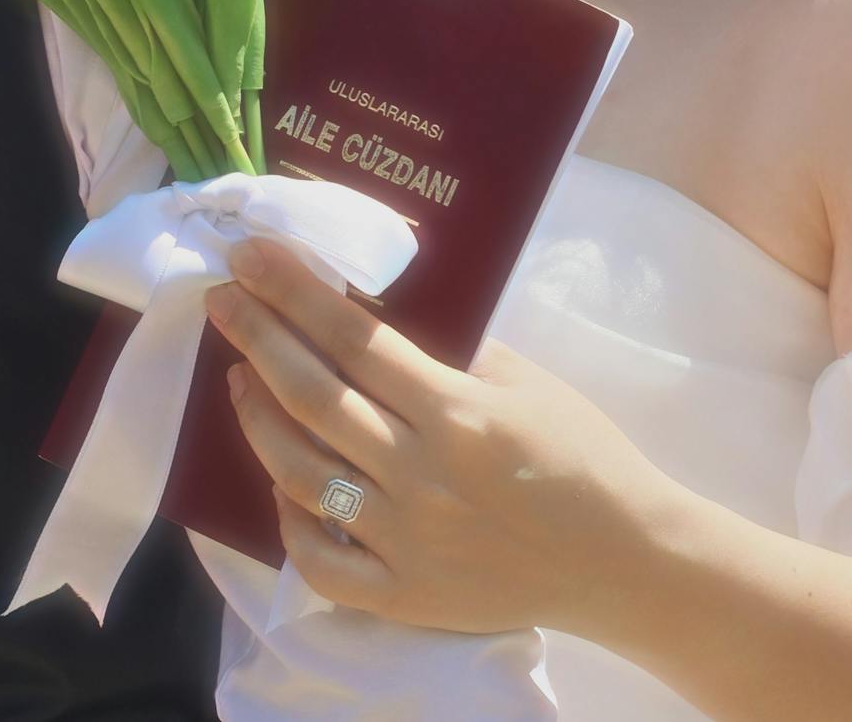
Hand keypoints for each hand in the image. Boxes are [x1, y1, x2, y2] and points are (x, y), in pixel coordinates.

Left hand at [203, 239, 677, 637]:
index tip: (252, 256)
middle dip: (259, 337)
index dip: (295, 293)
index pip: (356, 340)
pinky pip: (320, 560)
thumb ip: (453, 352)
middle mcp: (422, 476)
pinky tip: (279, 480)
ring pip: (300, 475)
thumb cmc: (584, 455)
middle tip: (224, 297)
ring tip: (240, 375)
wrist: (627, 561)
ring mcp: (406, 543)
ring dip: (258, 418)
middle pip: (315, 398)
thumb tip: (372, 316)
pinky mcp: (402, 596)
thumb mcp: (530, 382)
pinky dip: (289, 518)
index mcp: (460, 413)